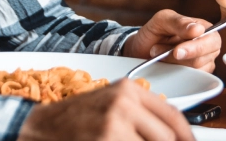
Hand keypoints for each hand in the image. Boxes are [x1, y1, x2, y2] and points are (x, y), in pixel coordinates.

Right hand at [18, 78, 194, 140]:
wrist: (37, 127)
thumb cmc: (77, 118)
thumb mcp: (112, 104)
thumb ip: (141, 114)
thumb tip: (173, 134)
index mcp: (130, 89)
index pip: (172, 115)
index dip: (187, 136)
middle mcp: (125, 103)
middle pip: (166, 136)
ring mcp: (113, 124)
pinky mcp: (105, 140)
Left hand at [122, 9, 219, 72]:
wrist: (141, 49)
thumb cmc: (155, 31)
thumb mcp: (163, 20)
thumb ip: (179, 22)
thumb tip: (198, 29)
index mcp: (205, 29)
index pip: (212, 39)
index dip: (197, 47)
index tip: (177, 51)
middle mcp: (207, 47)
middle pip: (205, 58)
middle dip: (181, 57)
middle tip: (159, 52)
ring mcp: (202, 64)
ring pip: (195, 70)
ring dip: (173, 64)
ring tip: (158, 54)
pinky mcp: (194, 77)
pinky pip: (189, 80)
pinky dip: (173, 74)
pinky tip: (163, 65)